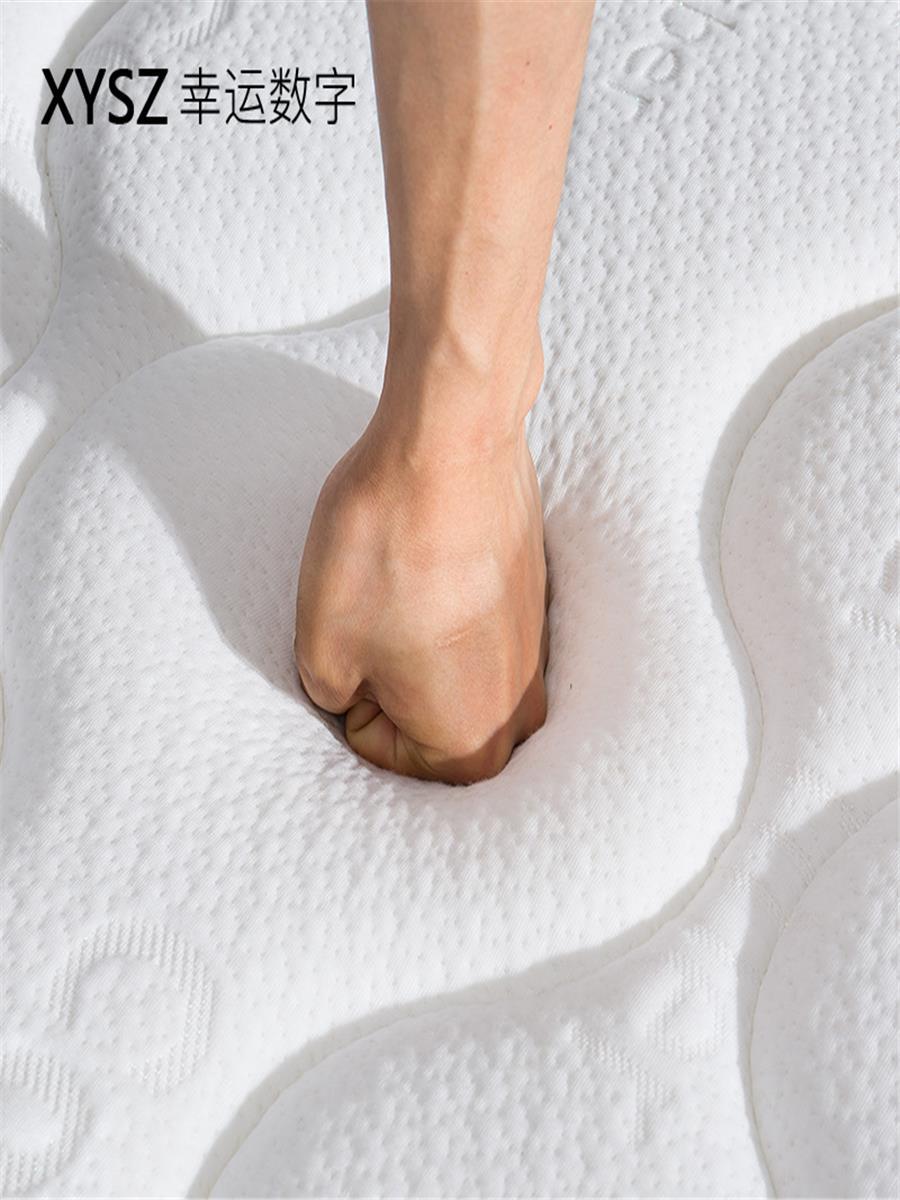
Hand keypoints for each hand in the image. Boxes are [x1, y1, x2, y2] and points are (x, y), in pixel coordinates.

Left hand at [294, 405, 548, 783]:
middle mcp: (520, 709)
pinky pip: (483, 637)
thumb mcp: (319, 648)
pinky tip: (429, 566)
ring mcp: (537, 653)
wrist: (451, 445)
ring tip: (399, 591)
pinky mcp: (537, 600)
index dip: (347, 698)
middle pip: (432, 724)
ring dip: (420, 650)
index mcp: (472, 741)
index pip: (383, 753)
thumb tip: (353, 689)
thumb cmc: (383, 550)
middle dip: (390, 684)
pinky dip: (450, 616)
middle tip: (370, 622)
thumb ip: (334, 698)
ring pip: (459, 679)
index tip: (352, 642)